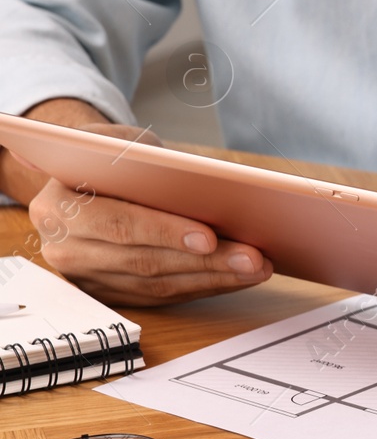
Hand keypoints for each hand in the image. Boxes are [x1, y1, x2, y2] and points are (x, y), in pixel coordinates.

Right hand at [31, 124, 270, 305]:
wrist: (82, 182)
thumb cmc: (106, 158)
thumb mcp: (114, 141)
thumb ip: (138, 156)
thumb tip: (189, 177)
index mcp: (57, 207)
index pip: (117, 224)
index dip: (164, 232)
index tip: (208, 238)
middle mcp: (66, 249)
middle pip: (145, 261)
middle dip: (205, 261)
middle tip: (252, 257)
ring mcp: (88, 278)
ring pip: (159, 285)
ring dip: (214, 278)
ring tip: (257, 268)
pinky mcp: (111, 295)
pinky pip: (164, 296)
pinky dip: (205, 287)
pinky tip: (238, 278)